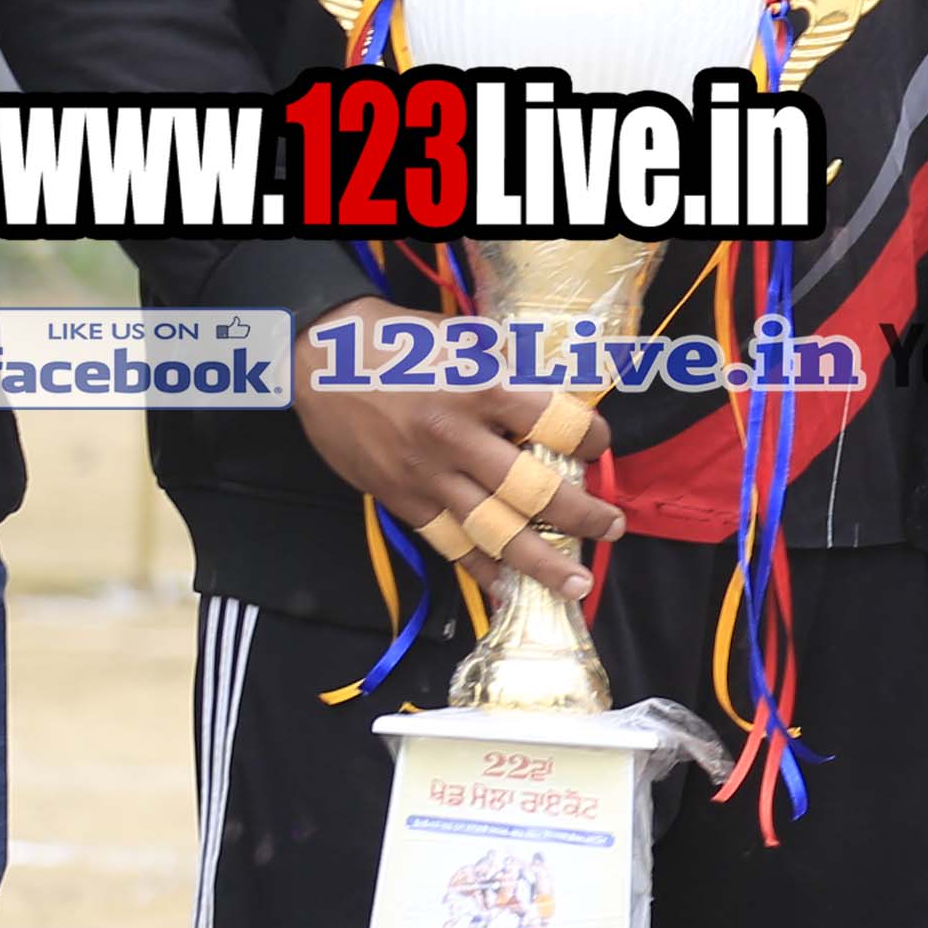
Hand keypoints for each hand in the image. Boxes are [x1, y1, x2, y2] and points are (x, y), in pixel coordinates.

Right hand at [292, 295, 614, 598]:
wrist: (316, 356)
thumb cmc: (397, 340)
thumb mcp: (465, 337)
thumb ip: (513, 366)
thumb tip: (563, 392)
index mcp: (480, 389)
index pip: (557, 424)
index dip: (591, 438)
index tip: (599, 445)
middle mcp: (455, 438)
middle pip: (533, 491)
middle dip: (581, 515)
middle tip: (611, 528)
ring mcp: (426, 476)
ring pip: (494, 530)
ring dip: (540, 561)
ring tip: (575, 583)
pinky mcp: (400, 499)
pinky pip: (447, 543)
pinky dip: (480, 570)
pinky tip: (509, 591)